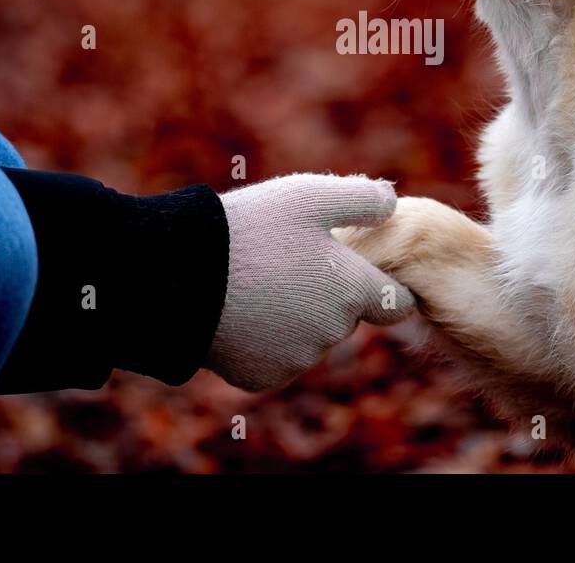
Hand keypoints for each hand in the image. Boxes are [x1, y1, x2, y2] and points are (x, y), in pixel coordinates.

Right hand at [207, 174, 415, 391]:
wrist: (178, 275)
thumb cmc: (250, 230)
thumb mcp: (310, 196)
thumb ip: (362, 199)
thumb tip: (393, 204)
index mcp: (352, 292)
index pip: (397, 303)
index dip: (381, 284)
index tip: (357, 267)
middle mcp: (332, 333)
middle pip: (346, 317)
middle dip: (329, 294)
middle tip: (287, 261)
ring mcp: (296, 361)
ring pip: (310, 338)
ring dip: (295, 316)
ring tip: (257, 282)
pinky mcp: (261, 378)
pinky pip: (274, 358)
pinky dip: (264, 339)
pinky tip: (240, 311)